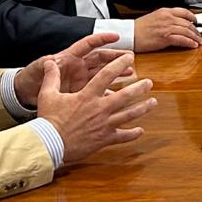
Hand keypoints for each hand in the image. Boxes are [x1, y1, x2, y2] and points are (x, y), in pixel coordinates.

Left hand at [13, 32, 133, 107]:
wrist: (25, 94)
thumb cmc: (30, 79)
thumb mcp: (37, 70)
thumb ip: (46, 66)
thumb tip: (50, 61)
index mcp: (68, 57)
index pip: (88, 44)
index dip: (101, 39)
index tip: (115, 36)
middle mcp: (77, 67)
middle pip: (100, 58)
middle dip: (115, 57)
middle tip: (129, 57)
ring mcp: (81, 79)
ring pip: (103, 73)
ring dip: (116, 72)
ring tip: (130, 73)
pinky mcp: (81, 92)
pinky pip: (98, 90)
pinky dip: (108, 91)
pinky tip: (119, 94)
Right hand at [35, 52, 155, 163]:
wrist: (50, 144)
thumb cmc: (49, 119)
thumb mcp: (48, 95)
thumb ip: (52, 77)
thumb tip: (50, 62)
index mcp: (87, 96)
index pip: (107, 75)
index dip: (119, 64)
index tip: (130, 58)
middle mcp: (100, 108)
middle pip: (125, 96)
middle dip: (140, 88)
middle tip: (149, 82)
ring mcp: (104, 124)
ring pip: (129, 115)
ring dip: (143, 108)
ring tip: (154, 102)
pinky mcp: (104, 139)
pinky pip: (123, 137)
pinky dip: (133, 134)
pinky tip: (141, 130)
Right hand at [133, 7, 201, 51]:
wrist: (129, 34)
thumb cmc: (139, 29)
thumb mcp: (154, 18)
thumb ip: (166, 19)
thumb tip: (177, 24)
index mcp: (165, 11)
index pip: (185, 12)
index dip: (193, 18)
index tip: (196, 23)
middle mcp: (168, 17)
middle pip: (188, 23)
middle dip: (196, 31)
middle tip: (200, 36)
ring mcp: (167, 27)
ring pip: (187, 31)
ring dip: (195, 37)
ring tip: (199, 42)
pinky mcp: (165, 37)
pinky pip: (182, 39)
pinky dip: (189, 42)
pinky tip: (193, 45)